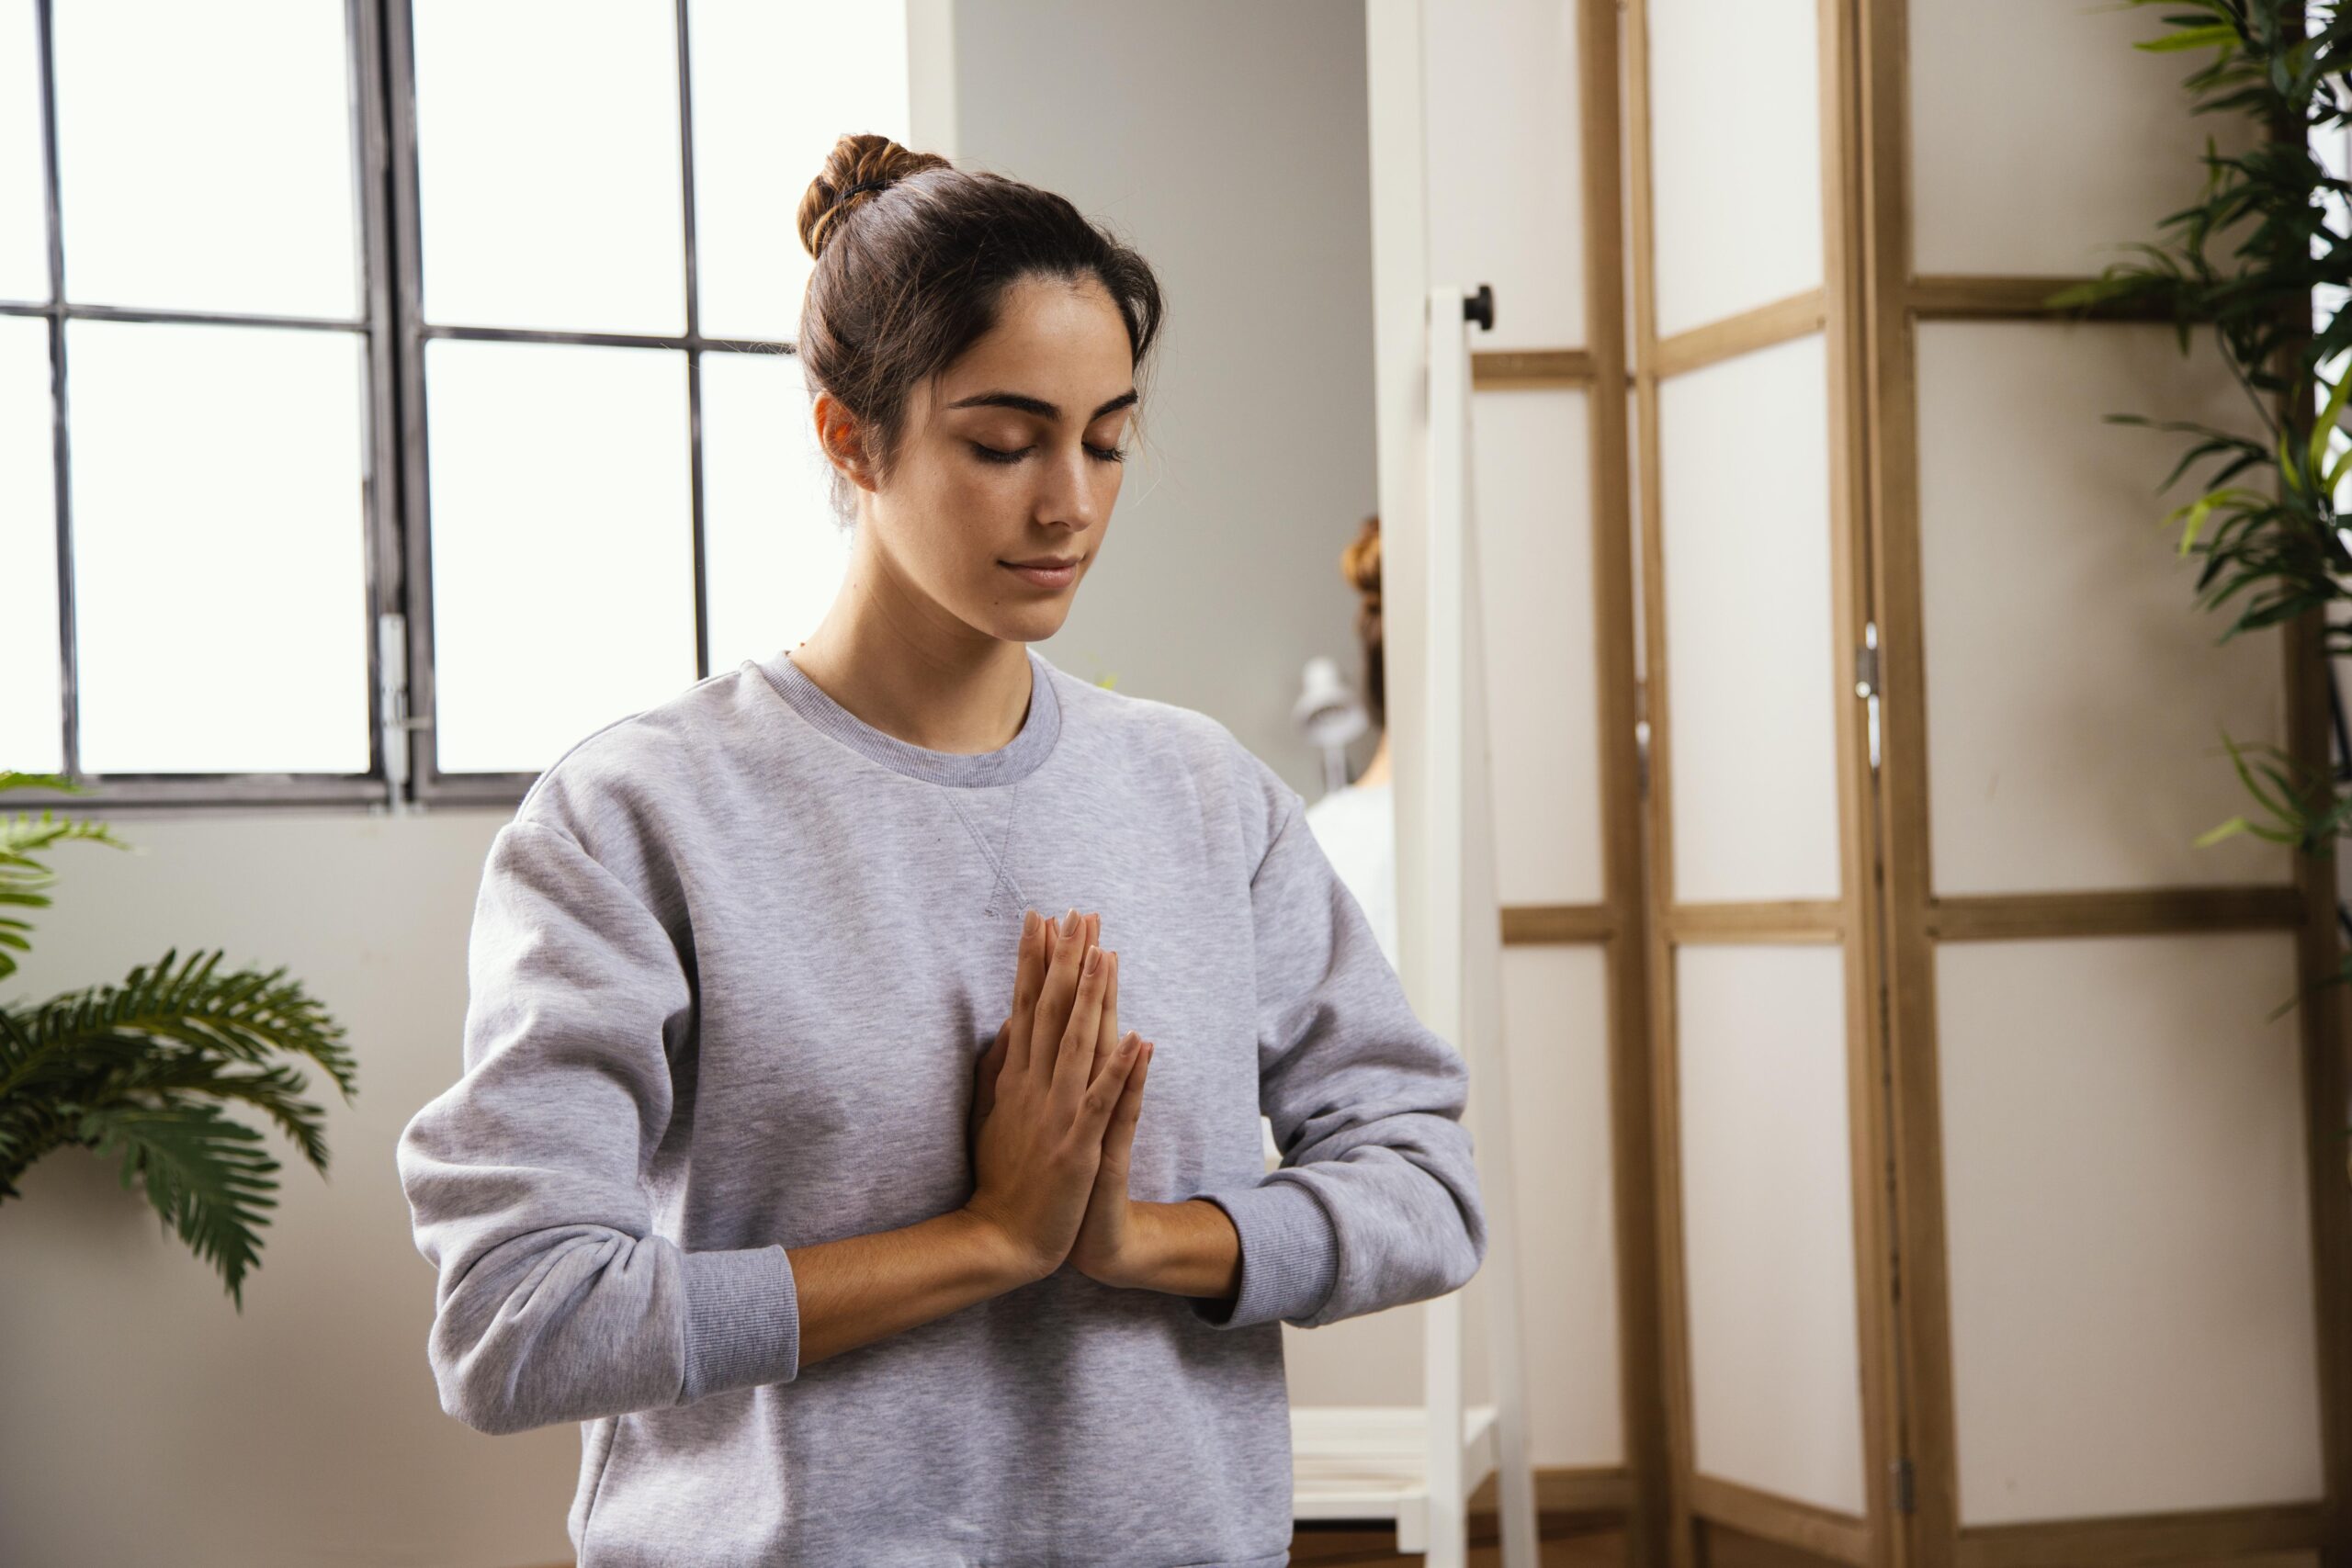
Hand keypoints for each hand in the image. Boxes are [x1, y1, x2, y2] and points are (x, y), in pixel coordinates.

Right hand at [961, 908, 1140, 1281]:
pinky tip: (1137, 1040)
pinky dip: (1119, 1071)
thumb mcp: (991, 1115)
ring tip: (1104, 953)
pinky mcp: (1076, 1147)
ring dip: (1091, 998)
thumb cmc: (1001, 1178)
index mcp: (1016, 1078)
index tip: (1041, 918)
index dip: (1033, 960)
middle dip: (1064, 961)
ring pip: (1077, 1045)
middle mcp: (1033, 1087)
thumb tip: (1006, 1026)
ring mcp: (1055, 1115)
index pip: (1025, 1005)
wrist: (1001, 1239)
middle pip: (1050, 1013)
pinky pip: (1102, 1103)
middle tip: (1077, 914)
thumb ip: (998, 1069)